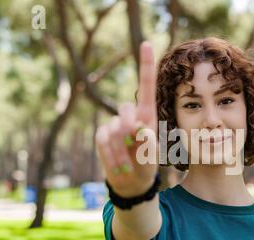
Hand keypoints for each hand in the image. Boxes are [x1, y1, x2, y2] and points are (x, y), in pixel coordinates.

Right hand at [96, 41, 157, 197]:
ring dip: (121, 148)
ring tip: (128, 163)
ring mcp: (115, 124)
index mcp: (148, 115)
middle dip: (129, 129)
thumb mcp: (150, 154)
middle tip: (135, 146)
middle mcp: (131, 115)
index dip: (146, 65)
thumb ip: (146, 140)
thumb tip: (137, 125)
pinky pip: (103, 137)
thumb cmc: (145, 165)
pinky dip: (110, 152)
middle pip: (125, 109)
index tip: (146, 43)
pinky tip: (117, 163)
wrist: (130, 181)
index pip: (146, 86)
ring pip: (114, 127)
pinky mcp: (103, 134)